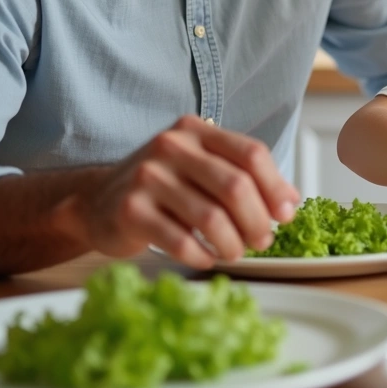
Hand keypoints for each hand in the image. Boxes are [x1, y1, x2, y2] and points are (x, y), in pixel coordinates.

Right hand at [52, 115, 299, 267]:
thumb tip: (290, 202)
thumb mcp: (202, 168)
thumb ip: (244, 176)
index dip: (276, 186)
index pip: (251, 153)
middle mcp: (171, 146)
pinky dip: (202, 255)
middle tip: (263, 241)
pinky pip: (180, 240)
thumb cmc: (163, 187)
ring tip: (235, 252)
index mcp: (196, 130)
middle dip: (258, 220)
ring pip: (211, 217)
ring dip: (232, 243)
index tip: (286, 214)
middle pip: (235, 186)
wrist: (96, 201)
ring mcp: (147, 176)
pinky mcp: (130, 210)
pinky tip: (207, 257)